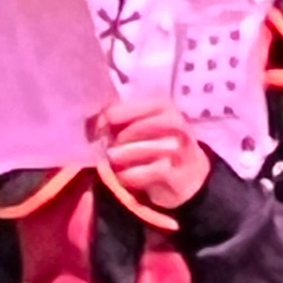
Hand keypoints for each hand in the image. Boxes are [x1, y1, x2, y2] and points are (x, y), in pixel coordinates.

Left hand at [100, 95, 209, 210]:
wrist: (191, 174)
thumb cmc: (159, 144)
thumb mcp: (143, 124)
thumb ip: (119, 119)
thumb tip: (92, 125)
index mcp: (161, 105)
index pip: (119, 110)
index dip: (102, 121)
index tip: (95, 133)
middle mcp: (173, 123)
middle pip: (127, 131)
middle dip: (112, 143)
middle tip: (109, 151)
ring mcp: (176, 148)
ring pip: (132, 152)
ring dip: (119, 160)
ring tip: (118, 163)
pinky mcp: (175, 174)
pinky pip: (139, 174)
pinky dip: (127, 176)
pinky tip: (127, 176)